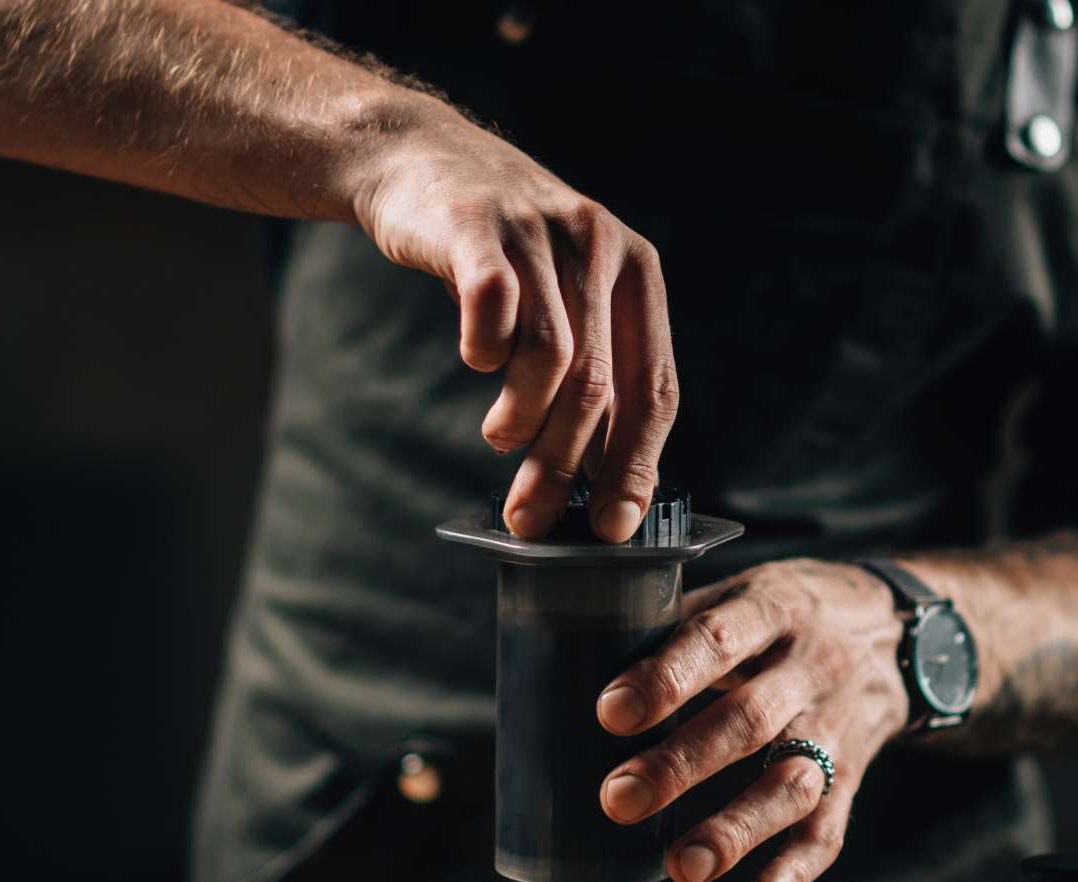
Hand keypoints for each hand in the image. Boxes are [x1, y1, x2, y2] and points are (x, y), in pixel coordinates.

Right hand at [350, 100, 675, 542]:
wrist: (422, 159)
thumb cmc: (504, 256)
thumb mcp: (566, 305)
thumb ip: (591, 381)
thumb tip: (605, 488)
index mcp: (638, 275)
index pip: (654, 389)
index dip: (637, 465)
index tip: (614, 526)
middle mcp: (600, 247)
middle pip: (597, 386)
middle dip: (564, 467)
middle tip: (531, 519)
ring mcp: (539, 231)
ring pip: (550, 357)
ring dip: (524, 420)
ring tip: (503, 439)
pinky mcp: (476, 227)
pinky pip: (492, 307)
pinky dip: (483, 353)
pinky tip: (477, 363)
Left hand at [595, 560, 909, 881]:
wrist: (902, 632)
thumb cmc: (791, 614)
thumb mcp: (746, 591)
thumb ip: (680, 623)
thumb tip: (582, 656)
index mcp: (776, 607)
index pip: (719, 640)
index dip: (667, 677)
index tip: (610, 713)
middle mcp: (812, 668)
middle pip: (750, 720)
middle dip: (682, 764)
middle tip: (617, 800)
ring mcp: (837, 726)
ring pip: (792, 783)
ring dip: (737, 830)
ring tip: (682, 869)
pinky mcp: (853, 776)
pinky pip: (828, 829)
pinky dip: (794, 874)